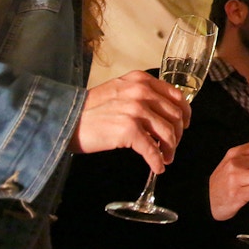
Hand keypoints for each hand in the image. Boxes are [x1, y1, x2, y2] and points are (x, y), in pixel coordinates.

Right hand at [69, 71, 191, 172]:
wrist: (64, 118)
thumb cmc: (90, 109)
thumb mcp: (119, 90)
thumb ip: (140, 94)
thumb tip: (162, 113)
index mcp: (141, 80)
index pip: (176, 96)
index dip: (184, 113)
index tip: (184, 124)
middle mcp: (141, 92)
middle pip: (175, 116)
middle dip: (177, 135)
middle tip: (172, 147)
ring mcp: (136, 110)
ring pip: (168, 133)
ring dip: (170, 150)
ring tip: (165, 158)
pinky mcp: (129, 130)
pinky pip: (152, 150)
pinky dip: (157, 162)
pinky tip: (157, 167)